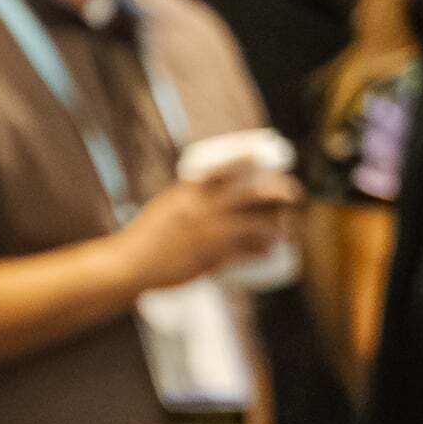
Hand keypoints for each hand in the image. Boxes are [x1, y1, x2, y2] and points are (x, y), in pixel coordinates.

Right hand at [116, 171, 296, 292]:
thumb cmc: (148, 235)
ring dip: (278, 225)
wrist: (130, 265)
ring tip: (284, 229)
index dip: (252, 158)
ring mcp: (207, 233)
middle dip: (280, 189)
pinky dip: (262, 250)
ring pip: (256, 224)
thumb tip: (222, 195)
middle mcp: (201, 208)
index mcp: (189, 191)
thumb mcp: (169, 205)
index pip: (226, 165)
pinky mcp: (210, 258)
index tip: (268, 159)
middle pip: (252, 192)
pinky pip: (246, 252)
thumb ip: (194, 198)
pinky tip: (271, 250)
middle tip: (292, 194)